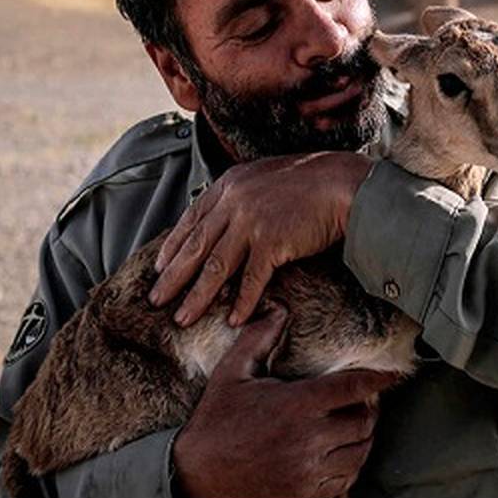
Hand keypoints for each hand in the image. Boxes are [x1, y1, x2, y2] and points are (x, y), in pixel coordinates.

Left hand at [149, 151, 373, 326]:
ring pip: (215, 267)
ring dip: (197, 297)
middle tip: (155, 300)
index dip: (172, 247)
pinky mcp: (272, 242)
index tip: (159, 268)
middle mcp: (234, 201)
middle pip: (195, 246)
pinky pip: (251, 280)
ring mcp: (251, 222)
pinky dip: (241, 302)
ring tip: (182, 319)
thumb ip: (241, 195)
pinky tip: (233, 320)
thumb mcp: (264, 177)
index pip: (191, 220)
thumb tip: (226, 219)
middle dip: (173, 277)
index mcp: (229, 184)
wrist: (342, 183)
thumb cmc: (310, 181)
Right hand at [173, 305, 398, 497]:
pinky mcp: (305, 496)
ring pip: (358, 455)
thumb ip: (256, 339)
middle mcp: (309, 439)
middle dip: (368, 410)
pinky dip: (347, 469)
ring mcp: (309, 472)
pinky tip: (337, 457)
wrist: (194, 479)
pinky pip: (343, 483)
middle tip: (362, 402)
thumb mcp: (230, 375)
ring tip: (353, 429)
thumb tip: (277, 310)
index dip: (377, 379)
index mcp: (296, 405)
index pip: (353, 388)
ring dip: (361, 440)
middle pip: (363, 423)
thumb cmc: (213, 426)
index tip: (390, 374)